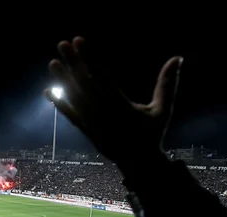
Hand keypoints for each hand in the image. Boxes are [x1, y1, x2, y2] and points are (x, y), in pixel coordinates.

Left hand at [45, 37, 181, 167]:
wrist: (139, 164)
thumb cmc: (152, 135)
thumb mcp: (163, 109)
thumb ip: (167, 84)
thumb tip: (178, 57)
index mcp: (121, 106)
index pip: (101, 76)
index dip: (89, 58)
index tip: (79, 41)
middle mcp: (104, 114)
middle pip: (85, 84)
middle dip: (74, 63)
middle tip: (62, 44)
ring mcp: (93, 124)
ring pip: (75, 99)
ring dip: (64, 81)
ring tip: (53, 63)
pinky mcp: (87, 132)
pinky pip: (71, 116)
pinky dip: (60, 104)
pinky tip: (48, 92)